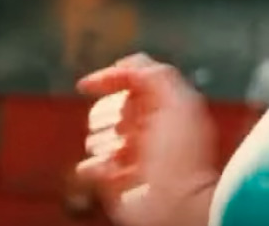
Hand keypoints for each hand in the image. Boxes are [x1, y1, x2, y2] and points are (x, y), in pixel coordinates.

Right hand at [77, 54, 219, 225]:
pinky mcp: (117, 182)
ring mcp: (132, 156)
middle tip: (123, 130)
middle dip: (107, 115)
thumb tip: (123, 65)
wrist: (180, 203)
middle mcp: (149, 130)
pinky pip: (91, 167)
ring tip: (118, 154)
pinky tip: (103, 169)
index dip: (109, 79)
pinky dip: (93, 167)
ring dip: (102, 143)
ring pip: (98, 137)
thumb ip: (154, 75)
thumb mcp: (177, 102)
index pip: (130, 82)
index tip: (86, 85)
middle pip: (111, 108)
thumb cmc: (181, 155)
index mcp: (165, 107)